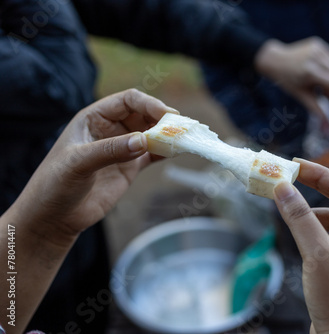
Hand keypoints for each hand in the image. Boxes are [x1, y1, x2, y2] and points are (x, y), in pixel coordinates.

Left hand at [11, 89, 177, 245]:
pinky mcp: (130, 167)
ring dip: (168, 135)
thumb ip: (110, 150)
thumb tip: (144, 140)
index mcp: (94, 117)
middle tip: (182, 128)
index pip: (128, 101)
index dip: (149, 104)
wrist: (55, 217)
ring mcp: (122, 148)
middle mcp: (111, 129)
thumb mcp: (78, 163)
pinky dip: (166, 152)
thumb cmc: (56, 184)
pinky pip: (153, 154)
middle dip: (163, 119)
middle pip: (144, 115)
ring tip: (184, 139)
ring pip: (152, 134)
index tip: (167, 115)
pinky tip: (176, 152)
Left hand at [255, 37, 328, 114]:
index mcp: (309, 72)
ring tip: (315, 77)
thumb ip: (315, 107)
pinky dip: (326, 64)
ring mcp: (317, 49)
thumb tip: (328, 119)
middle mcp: (314, 58)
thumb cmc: (287, 80)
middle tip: (321, 91)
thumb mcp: (299, 95)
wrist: (275, 60)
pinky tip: (314, 65)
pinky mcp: (317, 43)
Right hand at [273, 159, 328, 333]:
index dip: (320, 173)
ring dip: (306, 217)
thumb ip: (299, 218)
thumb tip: (282, 186)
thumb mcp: (318, 254)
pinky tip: (297, 245)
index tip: (294, 164)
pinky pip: (323, 241)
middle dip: (310, 193)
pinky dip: (308, 236)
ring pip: (326, 223)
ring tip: (288, 221)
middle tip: (283, 183)